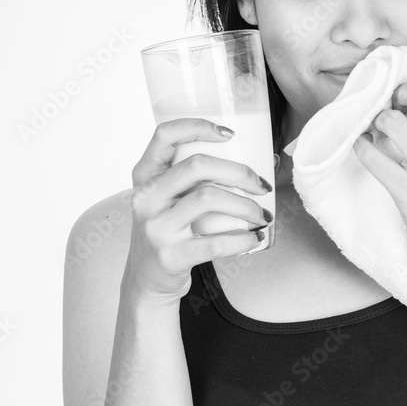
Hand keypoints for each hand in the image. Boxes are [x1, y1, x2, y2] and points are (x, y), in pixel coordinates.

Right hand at [124, 119, 272, 302]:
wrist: (147, 279)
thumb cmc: (169, 231)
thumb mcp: (165, 199)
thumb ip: (192, 180)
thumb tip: (262, 163)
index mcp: (144, 176)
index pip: (164, 136)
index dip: (198, 126)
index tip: (229, 133)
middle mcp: (146, 198)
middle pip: (197, 166)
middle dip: (239, 172)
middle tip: (260, 186)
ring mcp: (156, 228)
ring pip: (209, 199)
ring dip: (246, 206)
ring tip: (261, 215)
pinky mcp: (170, 256)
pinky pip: (216, 243)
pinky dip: (243, 239)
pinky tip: (256, 238)